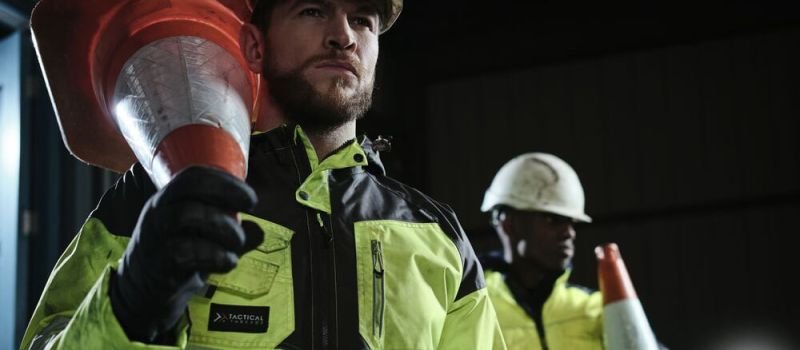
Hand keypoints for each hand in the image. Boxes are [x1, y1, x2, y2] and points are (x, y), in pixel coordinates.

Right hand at [109, 166, 262, 342]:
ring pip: (186, 215)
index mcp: (169, 199)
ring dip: (223, 227)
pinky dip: (215, 255)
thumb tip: (260, 231)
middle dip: (225, 192)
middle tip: (250, 208)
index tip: (250, 198)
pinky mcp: (157, 262)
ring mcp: (154, 236)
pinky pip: (185, 251)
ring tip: (237, 242)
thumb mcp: (203, 237)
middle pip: (188, 188)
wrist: (141, 290)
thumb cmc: (178, 254)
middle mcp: (158, 212)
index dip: (225, 181)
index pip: (192, 175)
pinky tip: (227, 262)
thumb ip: (231, 233)